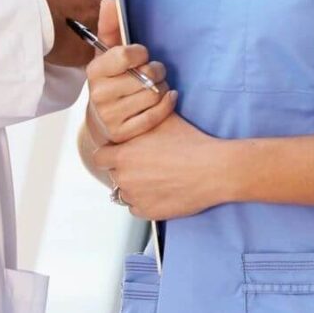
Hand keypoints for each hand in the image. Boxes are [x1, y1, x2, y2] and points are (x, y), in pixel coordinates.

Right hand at [10, 0, 113, 66]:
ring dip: (91, 33)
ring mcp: (90, 28)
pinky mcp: (83, 51)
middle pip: (105, 10)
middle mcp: (93, 4)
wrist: (22, 8)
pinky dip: (84, 56)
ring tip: (74, 38)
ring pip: (101, 32)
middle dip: (95, 12)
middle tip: (78, 17)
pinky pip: (90, 55)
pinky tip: (73, 57)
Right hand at [85, 2, 176, 144]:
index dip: (140, 53)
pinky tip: (167, 97)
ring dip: (162, 88)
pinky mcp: (122, 133)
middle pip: (144, 75)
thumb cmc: (112, 79)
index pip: (125, 55)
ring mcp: (109, 116)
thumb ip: (111, 28)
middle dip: (156, 71)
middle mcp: (98, 94)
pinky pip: (155, 115)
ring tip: (156, 86)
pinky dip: (167, 104)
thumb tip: (110, 1)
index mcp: (94, 71)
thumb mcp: (108, 54)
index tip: (141, 54)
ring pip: (152, 95)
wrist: (103, 119)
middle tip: (154, 71)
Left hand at [88, 112, 227, 219]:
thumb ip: (148, 113)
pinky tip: (160, 191)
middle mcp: (124, 178)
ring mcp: (135, 197)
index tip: (124, 152)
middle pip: (114, 174)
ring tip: (156, 178)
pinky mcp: (148, 212)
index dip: (111, 153)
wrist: (213, 170)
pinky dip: (144, 201)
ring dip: (135, 187)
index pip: (100, 157)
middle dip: (125, 169)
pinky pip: (136, 208)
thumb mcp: (166, 119)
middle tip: (145, 164)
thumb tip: (148, 100)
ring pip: (124, 192)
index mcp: (123, 154)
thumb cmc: (191, 142)